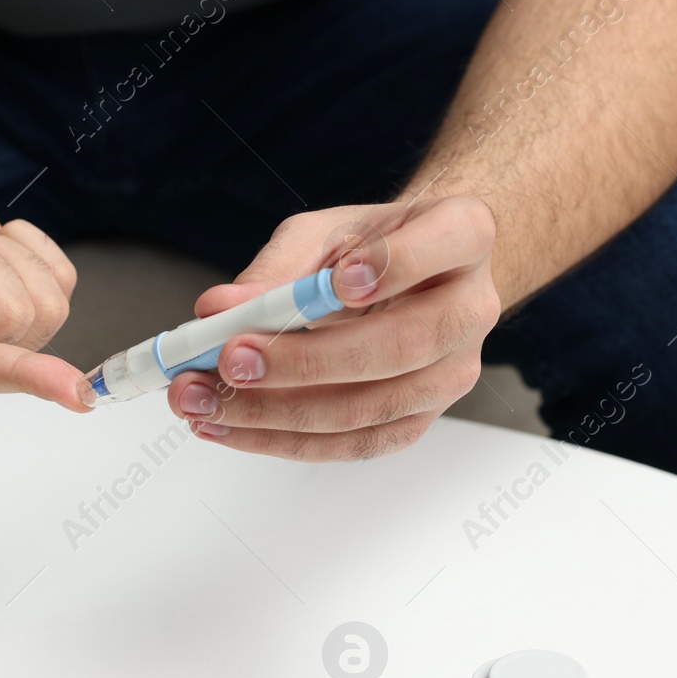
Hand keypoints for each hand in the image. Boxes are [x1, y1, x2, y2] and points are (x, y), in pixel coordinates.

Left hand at [168, 196, 499, 458]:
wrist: (408, 281)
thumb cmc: (370, 248)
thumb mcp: (326, 233)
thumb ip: (277, 266)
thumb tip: (218, 309)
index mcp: (463, 238)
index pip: (451, 242)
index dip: (395, 265)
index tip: (337, 283)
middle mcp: (471, 309)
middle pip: (402, 345)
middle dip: (306, 361)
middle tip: (232, 359)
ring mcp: (450, 374)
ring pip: (370, 407)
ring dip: (277, 413)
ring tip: (205, 401)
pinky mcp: (417, 419)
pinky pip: (353, 444)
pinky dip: (282, 440)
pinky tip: (229, 425)